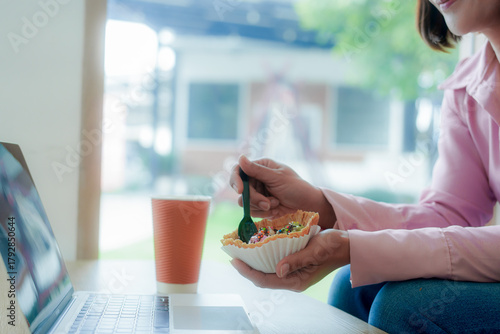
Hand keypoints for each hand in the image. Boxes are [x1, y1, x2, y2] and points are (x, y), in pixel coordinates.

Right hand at [230, 155, 335, 227]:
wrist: (308, 205)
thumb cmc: (296, 187)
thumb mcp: (277, 177)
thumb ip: (257, 170)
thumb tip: (240, 158)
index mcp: (260, 167)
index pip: (239, 170)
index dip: (235, 180)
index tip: (241, 191)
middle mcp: (256, 179)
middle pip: (241, 190)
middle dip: (254, 198)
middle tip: (268, 203)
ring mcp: (257, 193)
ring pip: (245, 203)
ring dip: (261, 206)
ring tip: (276, 204)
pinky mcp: (259, 206)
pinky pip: (252, 211)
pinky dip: (264, 212)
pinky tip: (276, 209)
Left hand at [231, 229, 349, 290]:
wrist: (347, 244)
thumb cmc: (334, 247)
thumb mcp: (316, 251)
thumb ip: (297, 260)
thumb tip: (278, 270)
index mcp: (296, 281)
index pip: (265, 280)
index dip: (248, 272)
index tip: (235, 260)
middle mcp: (292, 279)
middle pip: (262, 277)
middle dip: (246, 267)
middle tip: (232, 253)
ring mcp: (292, 271)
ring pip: (266, 270)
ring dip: (253, 261)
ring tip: (239, 249)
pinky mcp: (293, 263)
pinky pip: (273, 262)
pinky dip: (263, 255)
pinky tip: (256, 245)